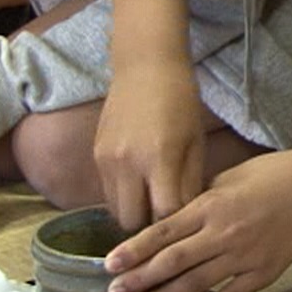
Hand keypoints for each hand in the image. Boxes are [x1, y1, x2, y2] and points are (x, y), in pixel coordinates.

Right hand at [94, 60, 204, 231]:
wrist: (145, 66)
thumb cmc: (181, 101)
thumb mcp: (195, 142)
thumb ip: (191, 183)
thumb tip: (188, 217)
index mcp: (158, 159)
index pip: (165, 214)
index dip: (178, 222)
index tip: (188, 222)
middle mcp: (126, 164)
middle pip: (133, 222)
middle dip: (151, 225)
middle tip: (168, 215)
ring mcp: (106, 161)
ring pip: (116, 211)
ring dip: (135, 212)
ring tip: (154, 200)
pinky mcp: (96, 156)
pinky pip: (107, 192)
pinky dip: (124, 196)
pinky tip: (140, 184)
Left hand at [104, 147, 291, 291]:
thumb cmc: (271, 175)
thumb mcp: (227, 178)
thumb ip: (198, 201)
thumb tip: (172, 220)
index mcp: (211, 206)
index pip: (163, 232)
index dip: (134, 250)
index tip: (109, 264)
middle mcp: (223, 233)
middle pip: (173, 262)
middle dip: (140, 279)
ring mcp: (244, 257)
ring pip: (196, 283)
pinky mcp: (263, 273)